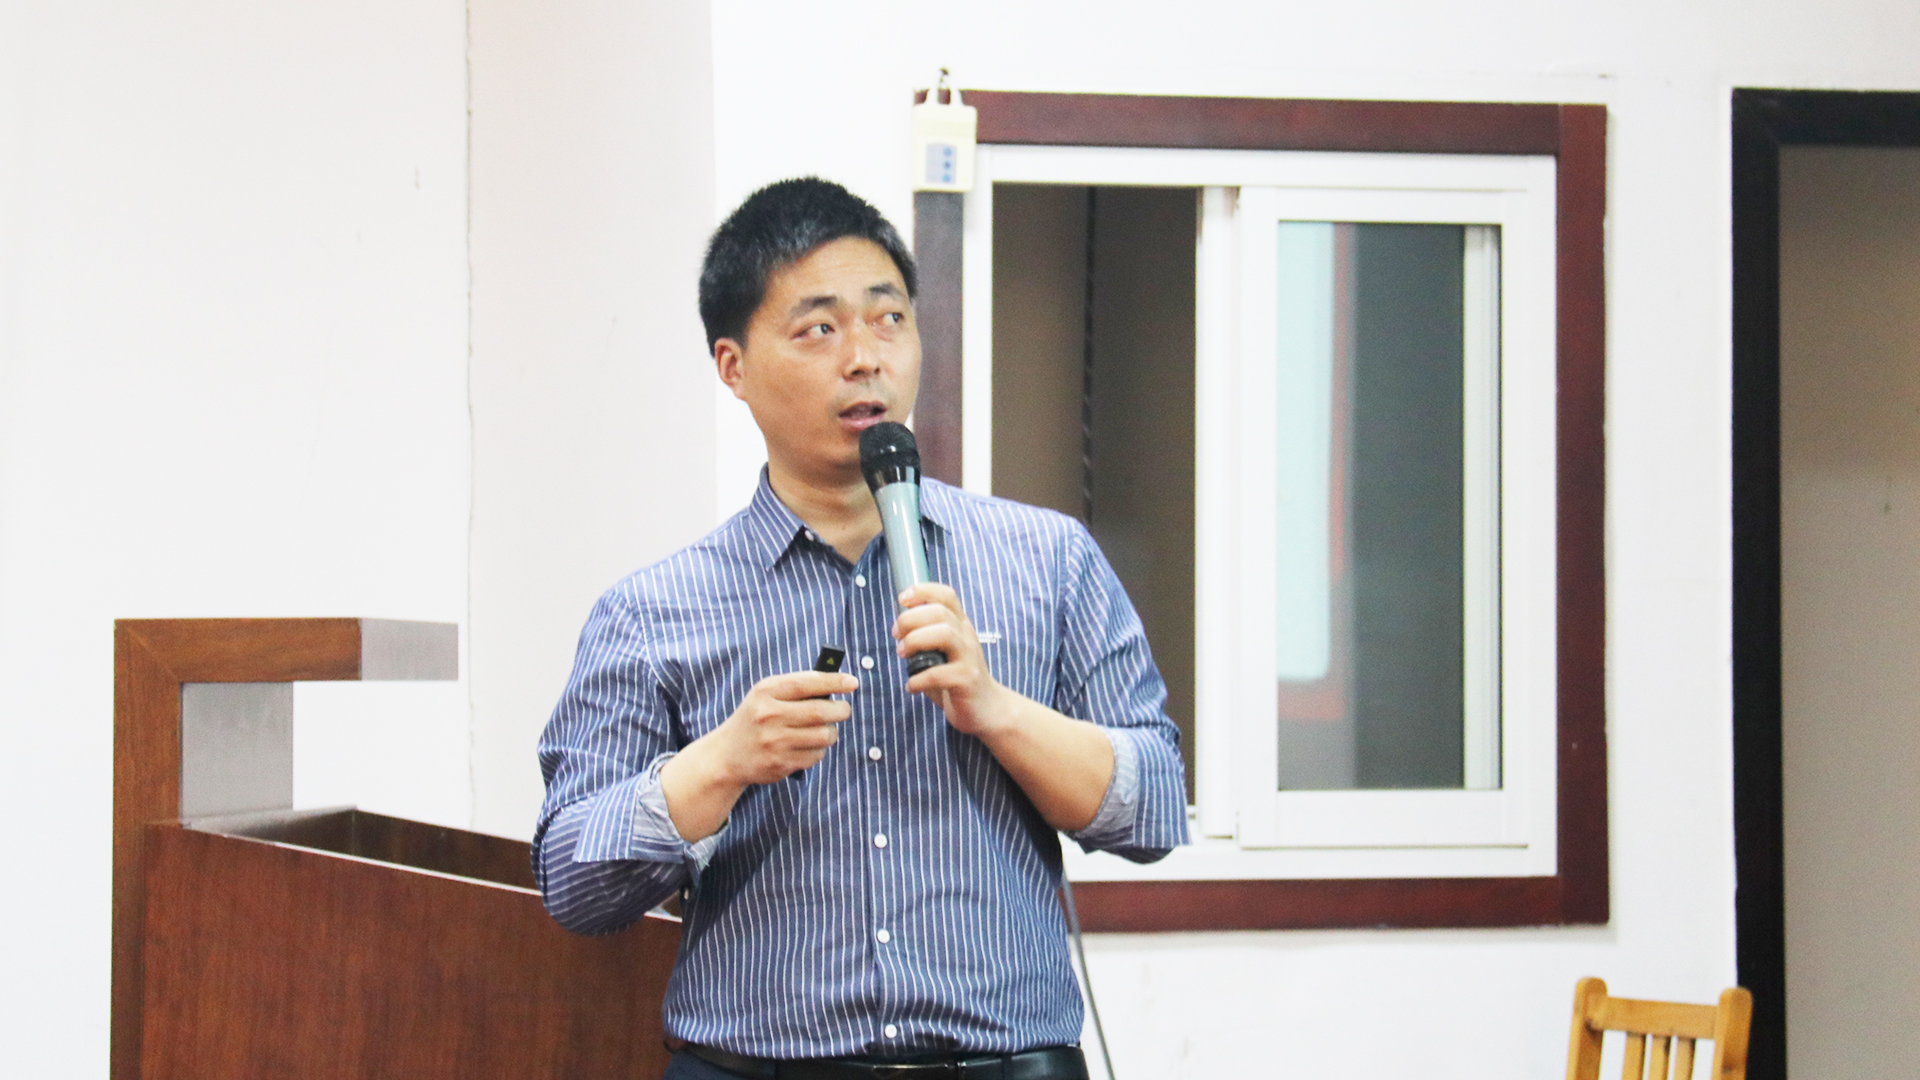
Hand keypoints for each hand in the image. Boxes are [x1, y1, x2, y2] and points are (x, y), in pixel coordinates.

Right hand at [661, 669, 855, 841]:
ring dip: (831, 732)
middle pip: (821, 712)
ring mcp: (774, 742)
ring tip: (825, 729)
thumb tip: (837, 684)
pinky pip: (816, 756)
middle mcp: (769, 716)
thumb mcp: (765, 696)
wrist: (727, 756)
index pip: (806, 683)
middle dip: (841, 710)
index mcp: (766, 692)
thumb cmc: (754, 719)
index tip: (852, 682)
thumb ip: (796, 688)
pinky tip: (808, 746)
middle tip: (843, 709)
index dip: (833, 681)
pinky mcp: (780, 764)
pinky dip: (819, 750)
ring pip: (824, 736)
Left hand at [893, 583, 1014, 736]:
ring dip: (916, 641)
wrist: (988, 708)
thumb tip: (898, 629)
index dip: (922, 591)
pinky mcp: (968, 680)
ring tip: (903, 655)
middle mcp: (967, 636)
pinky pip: (940, 674)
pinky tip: (911, 686)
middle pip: (940, 612)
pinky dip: (918, 679)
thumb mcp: (945, 651)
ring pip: (944, 634)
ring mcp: (969, 657)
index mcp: (960, 625)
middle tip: (897, 636)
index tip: (902, 600)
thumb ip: (927, 637)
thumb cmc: (958, 678)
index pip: (946, 595)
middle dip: (910, 620)